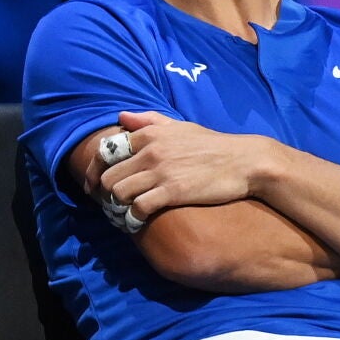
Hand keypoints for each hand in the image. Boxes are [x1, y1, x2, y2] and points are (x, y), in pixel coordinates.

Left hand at [96, 111, 271, 221]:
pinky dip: (132, 218)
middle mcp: (149, 151)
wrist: (245, 161)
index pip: (105, 151)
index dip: (94, 171)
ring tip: (120, 215)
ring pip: (117, 192)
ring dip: (115, 208)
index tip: (94, 186)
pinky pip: (138, 207)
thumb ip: (148, 120)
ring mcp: (160, 171)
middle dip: (102, 194)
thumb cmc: (212, 145)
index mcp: (148, 134)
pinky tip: (136, 223)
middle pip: (107, 175)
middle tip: (106, 205)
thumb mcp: (180, 125)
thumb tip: (121, 116)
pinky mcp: (173, 191)